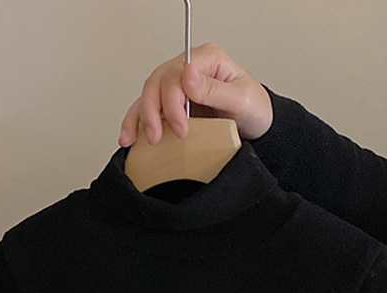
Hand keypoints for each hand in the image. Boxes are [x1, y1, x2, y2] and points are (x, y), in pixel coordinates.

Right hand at [119, 42, 273, 146]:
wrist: (256, 127)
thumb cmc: (254, 110)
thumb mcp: (242, 100)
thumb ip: (215, 89)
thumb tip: (187, 76)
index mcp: (206, 59)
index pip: (177, 74)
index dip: (173, 102)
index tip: (181, 128)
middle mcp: (188, 70)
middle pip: (157, 82)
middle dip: (153, 112)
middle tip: (158, 137)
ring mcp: (178, 87)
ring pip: (147, 95)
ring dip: (138, 118)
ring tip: (139, 140)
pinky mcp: (172, 105)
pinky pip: (147, 109)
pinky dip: (135, 123)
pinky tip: (130, 138)